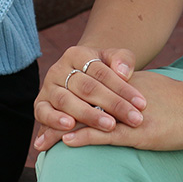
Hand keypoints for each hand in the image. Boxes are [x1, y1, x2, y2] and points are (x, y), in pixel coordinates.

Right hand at [32, 47, 147, 151]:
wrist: (80, 79)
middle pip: (87, 87)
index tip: (142, 104)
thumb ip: (123, 60)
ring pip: (66, 101)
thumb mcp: (115, 60)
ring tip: (109, 126)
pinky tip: (70, 127)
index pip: (101, 71)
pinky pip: (44, 113)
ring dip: (89, 115)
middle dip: (113, 104)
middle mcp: (59, 68)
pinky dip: (55, 120)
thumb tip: (123, 71)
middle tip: (134, 119)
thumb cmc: (103, 72)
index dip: (123, 88)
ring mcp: (48, 87)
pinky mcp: (40, 105)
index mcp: (77, 54)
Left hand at [51, 71, 182, 151]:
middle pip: (83, 104)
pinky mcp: (142, 131)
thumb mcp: (152, 91)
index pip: (89, 92)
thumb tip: (115, 104)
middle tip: (38, 134)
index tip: (48, 115)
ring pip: (90, 120)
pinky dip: (86, 137)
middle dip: (59, 120)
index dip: (67, 104)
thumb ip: (130, 94)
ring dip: (64, 132)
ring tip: (43, 143)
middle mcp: (124, 96)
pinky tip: (69, 141)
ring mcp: (131, 114)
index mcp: (125, 85)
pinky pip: (108, 134)